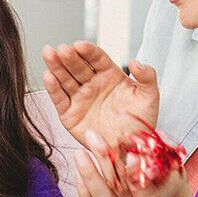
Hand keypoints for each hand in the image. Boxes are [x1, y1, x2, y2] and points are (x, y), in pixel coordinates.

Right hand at [42, 41, 158, 149]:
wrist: (130, 151)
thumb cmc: (140, 124)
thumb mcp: (149, 99)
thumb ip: (147, 78)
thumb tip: (137, 62)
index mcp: (110, 76)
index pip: (97, 59)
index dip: (88, 51)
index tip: (81, 45)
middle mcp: (92, 84)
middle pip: (77, 66)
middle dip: (69, 56)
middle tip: (63, 49)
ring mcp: (79, 98)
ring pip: (65, 79)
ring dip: (56, 66)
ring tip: (49, 54)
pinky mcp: (69, 113)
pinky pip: (59, 99)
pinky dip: (52, 88)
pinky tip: (48, 77)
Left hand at [75, 129, 188, 196]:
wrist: (156, 188)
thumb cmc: (162, 169)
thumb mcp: (169, 157)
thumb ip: (164, 147)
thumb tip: (160, 137)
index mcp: (158, 194)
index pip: (148, 189)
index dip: (138, 171)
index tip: (130, 153)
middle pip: (121, 189)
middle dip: (106, 161)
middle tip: (96, 140)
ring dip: (89, 173)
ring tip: (80, 153)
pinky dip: (82, 187)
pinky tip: (79, 169)